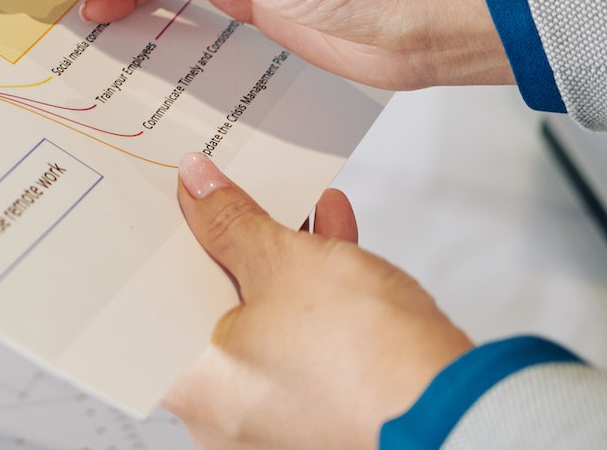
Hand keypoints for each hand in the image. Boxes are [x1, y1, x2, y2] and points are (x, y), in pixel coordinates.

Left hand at [164, 154, 471, 449]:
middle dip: (227, 244)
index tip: (168, 205)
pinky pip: (302, 338)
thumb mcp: (286, 263)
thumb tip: (199, 189)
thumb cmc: (366, 364)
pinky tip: (332, 233)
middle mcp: (224, 413)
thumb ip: (232, 222)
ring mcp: (275, 417)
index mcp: (192, 385)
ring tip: (294, 200)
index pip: (149, 304)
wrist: (458, 413)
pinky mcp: (324, 409)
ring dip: (279, 258)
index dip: (158, 247)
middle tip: (229, 193)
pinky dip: (314, 291)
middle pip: (206, 307)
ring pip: (261, 319)